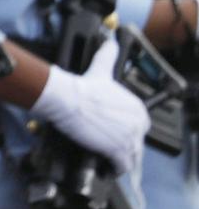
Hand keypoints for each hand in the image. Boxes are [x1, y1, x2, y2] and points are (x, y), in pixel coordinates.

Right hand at [30, 38, 149, 176]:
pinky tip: (108, 167)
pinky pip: (123, 165)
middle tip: (109, 147)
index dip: (126, 131)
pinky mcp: (118, 151)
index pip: (139, 126)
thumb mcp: (100, 69)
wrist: (67, 99)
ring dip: (122, 159)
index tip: (114, 133)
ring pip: (132, 156)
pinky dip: (115, 168)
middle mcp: (138, 123)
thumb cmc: (82, 86)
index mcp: (137, 108)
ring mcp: (129, 138)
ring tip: (109, 160)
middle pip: (136, 143)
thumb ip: (107, 55)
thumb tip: (109, 40)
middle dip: (125, 146)